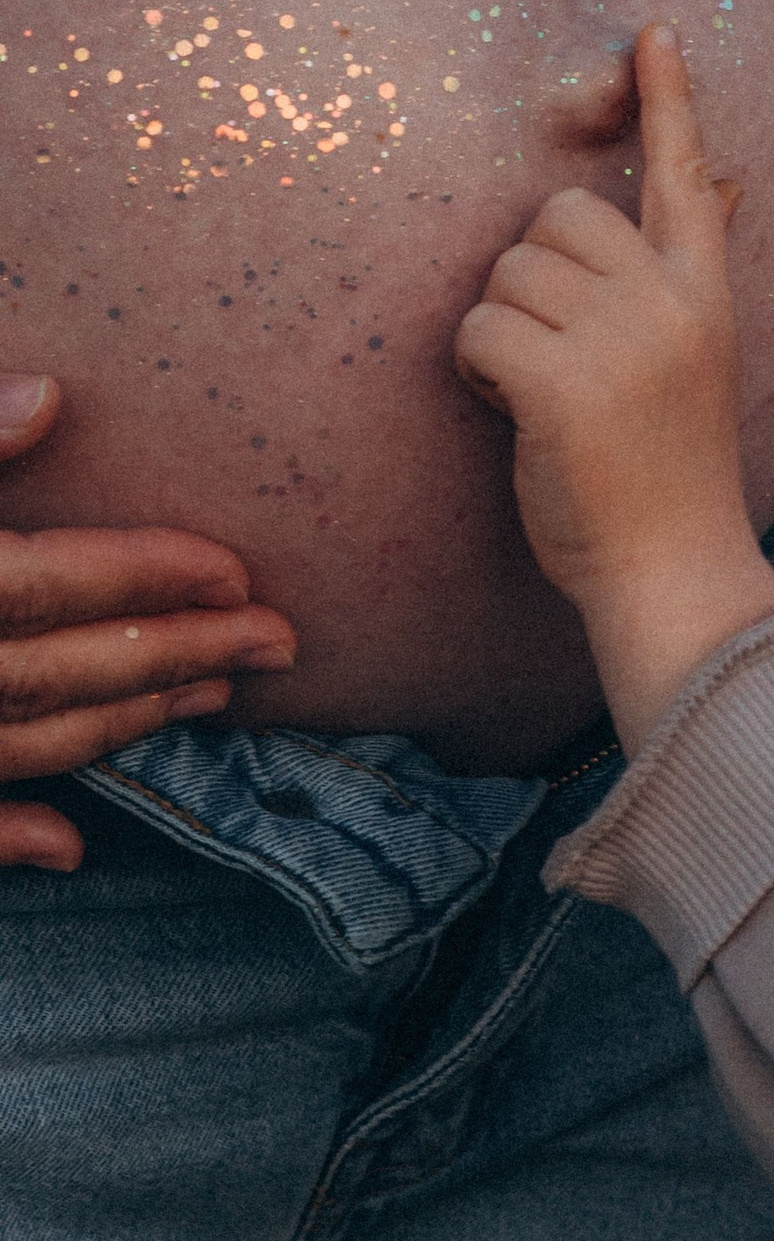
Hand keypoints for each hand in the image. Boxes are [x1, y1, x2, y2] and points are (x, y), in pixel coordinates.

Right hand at [0, 375, 298, 871]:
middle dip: (176, 654)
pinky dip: (9, 836)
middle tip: (279, 640)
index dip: (141, 575)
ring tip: (216, 695)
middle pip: (59, 669)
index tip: (236, 572)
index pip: (43, 581)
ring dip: (125, 722)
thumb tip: (52, 396)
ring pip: (26, 738)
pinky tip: (71, 845)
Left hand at [454, 28, 773, 748]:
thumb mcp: (696, 361)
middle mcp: (673, 302)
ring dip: (497, 329)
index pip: (687, 176)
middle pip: (558, 215)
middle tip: (549, 350)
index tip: (655, 33)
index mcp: (708, 293)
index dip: (669, 102)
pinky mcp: (565, 382)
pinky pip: (478, 329)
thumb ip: (687, 273)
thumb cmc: (671, 474)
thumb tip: (715, 184)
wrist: (676, 573)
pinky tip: (511, 413)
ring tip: (535, 394)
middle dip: (529, 272)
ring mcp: (623, 341)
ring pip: (507, 273)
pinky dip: (474, 371)